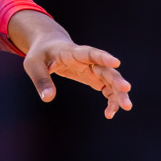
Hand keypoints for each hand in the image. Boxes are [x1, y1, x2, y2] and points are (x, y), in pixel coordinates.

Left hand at [9, 9, 132, 118]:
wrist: (49, 46)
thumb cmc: (40, 54)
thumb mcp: (34, 64)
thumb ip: (41, 80)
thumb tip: (47, 98)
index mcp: (72, 52)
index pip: (89, 53)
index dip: (102, 57)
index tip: (116, 62)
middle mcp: (88, 60)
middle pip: (106, 69)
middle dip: (117, 79)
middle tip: (126, 90)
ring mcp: (94, 69)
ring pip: (111, 80)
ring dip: (119, 94)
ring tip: (123, 109)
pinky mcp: (94, 77)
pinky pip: (108, 89)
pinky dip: (111, 100)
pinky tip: (109, 113)